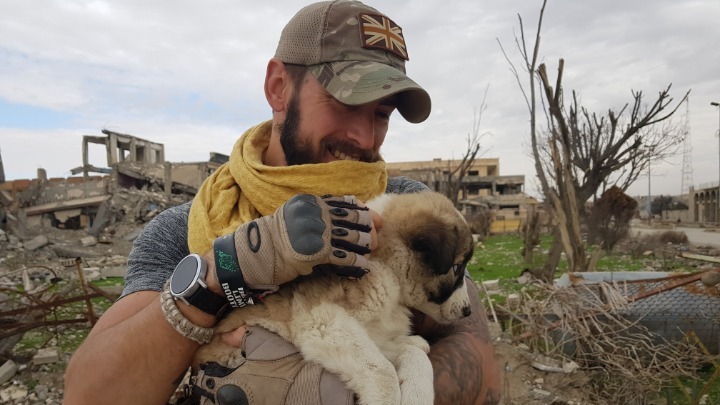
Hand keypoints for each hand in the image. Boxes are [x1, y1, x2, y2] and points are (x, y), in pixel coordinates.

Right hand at [226, 194, 376, 292]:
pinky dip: (358, 263)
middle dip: (369, 228)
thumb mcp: (296, 214)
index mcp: (312, 202)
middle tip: (376, 237)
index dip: (363, 211)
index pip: (346, 203)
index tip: (374, 218)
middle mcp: (317, 213)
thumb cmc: (277, 236)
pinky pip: (346, 257)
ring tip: (372, 250)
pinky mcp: (318, 252)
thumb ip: (318, 212)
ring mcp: (318, 232)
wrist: (257, 253)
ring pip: (353, 237)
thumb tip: (347, 212)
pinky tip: (365, 266)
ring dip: (367, 245)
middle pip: (354, 219)